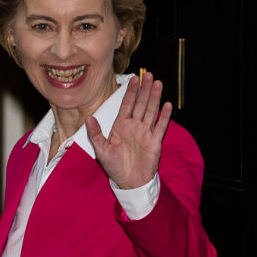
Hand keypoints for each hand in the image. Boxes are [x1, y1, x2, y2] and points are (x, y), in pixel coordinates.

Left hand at [85, 72, 171, 188]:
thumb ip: (95, 133)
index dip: (130, 92)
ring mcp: (145, 132)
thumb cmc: (114, 166)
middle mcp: (134, 126)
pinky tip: (167, 105)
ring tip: (158, 83)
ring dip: (155, 97)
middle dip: (145, 89)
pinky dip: (164, 116)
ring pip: (151, 110)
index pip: (127, 104)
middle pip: (141, 103)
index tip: (133, 79)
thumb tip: (88, 118)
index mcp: (121, 125)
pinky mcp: (155, 141)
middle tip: (149, 74)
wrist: (129, 181)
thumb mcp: (101, 149)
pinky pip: (160, 126)